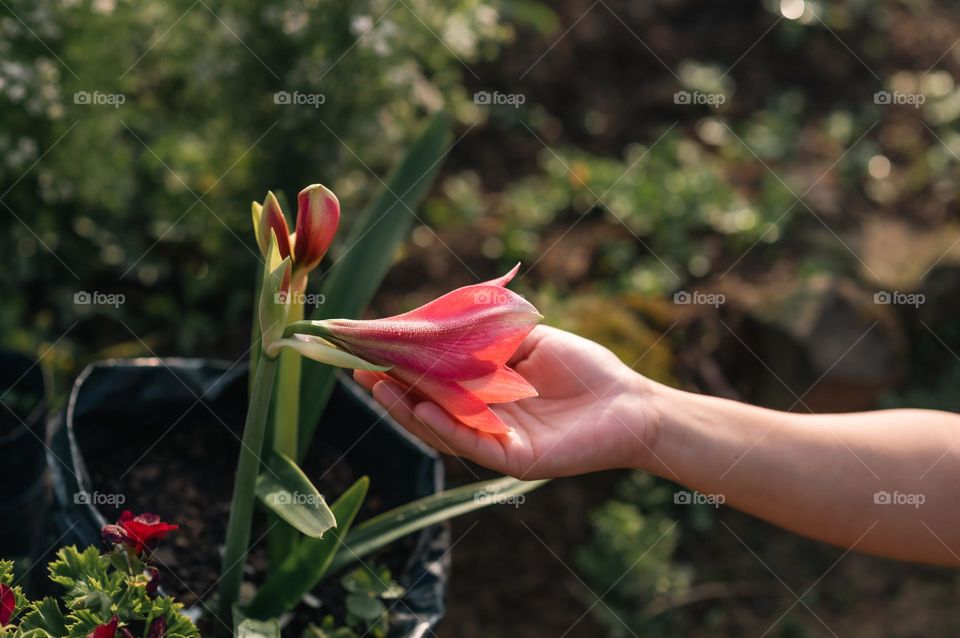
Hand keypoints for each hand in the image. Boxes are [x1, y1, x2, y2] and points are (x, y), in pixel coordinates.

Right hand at [353, 325, 660, 478]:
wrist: (632, 402)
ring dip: (407, 409)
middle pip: (428, 407)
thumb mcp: (530, 339)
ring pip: (442, 429)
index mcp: (486, 394)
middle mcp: (485, 421)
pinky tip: (423, 406)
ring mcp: (498, 442)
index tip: (371, 346)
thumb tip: (442, 319)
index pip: (434, 381)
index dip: (403, 367)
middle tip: (358, 368)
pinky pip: (474, 444)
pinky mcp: (517, 459)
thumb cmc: (585, 369)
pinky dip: (446, 427)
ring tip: (377, 386)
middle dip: (392, 388)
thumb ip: (489, 334)